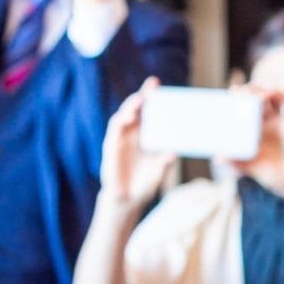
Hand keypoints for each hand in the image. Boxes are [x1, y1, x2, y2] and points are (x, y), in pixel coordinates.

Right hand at [100, 78, 173, 207]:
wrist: (128, 199)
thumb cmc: (145, 182)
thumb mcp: (159, 170)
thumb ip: (164, 161)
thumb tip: (172, 152)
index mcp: (144, 134)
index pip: (146, 112)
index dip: (150, 97)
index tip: (156, 84)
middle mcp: (131, 134)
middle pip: (134, 110)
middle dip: (141, 96)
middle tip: (152, 85)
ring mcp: (120, 140)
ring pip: (122, 117)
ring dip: (130, 107)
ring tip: (140, 99)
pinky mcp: (111, 148)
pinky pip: (113, 132)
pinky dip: (119, 123)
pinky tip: (126, 118)